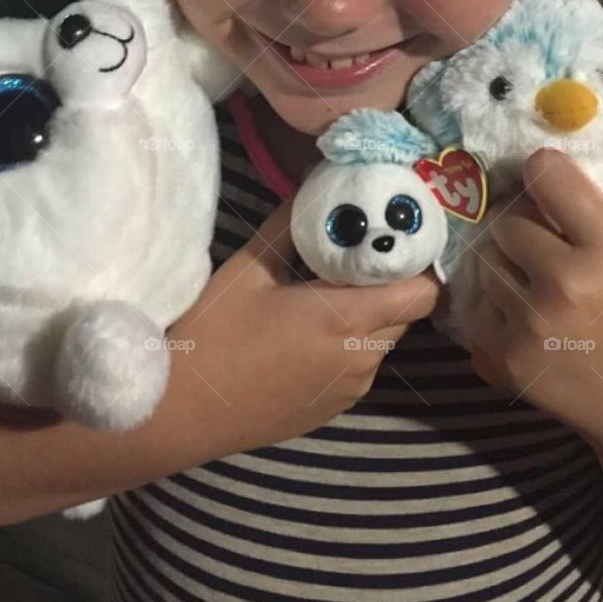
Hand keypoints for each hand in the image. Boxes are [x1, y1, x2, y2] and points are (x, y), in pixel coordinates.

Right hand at [164, 198, 441, 456]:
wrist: (179, 413)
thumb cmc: (213, 334)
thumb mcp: (250, 268)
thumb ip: (293, 226)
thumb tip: (319, 188)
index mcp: (348, 319)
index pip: (423, 293)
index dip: (419, 265)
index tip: (398, 240)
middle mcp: (362, 358)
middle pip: (404, 313)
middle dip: (389, 284)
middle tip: (355, 258)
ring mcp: (350, 389)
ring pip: (381, 341)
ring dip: (367, 316)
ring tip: (323, 295)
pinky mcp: (333, 409)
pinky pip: (358, 366)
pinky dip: (347, 345)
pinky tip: (304, 336)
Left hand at [464, 149, 602, 474]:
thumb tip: (596, 150)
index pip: (546, 173)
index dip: (543, 171)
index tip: (548, 181)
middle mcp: (565, 283)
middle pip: (504, 219)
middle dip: (519, 221)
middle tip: (538, 234)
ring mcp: (531, 324)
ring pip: (482, 260)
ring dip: (501, 260)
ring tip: (530, 273)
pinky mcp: (506, 357)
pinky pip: (474, 304)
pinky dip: (490, 300)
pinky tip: (520, 306)